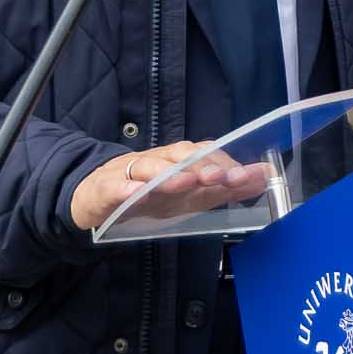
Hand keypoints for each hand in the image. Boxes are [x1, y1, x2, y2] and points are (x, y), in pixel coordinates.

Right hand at [68, 140, 271, 232]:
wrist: (91, 197)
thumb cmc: (143, 194)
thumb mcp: (183, 197)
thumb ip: (220, 191)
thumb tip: (260, 181)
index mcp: (176, 163)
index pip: (205, 156)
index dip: (229, 163)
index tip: (253, 175)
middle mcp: (157, 162)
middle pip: (181, 156)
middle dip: (205, 165)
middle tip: (225, 177)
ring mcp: (129, 173)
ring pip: (150, 167)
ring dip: (171, 173)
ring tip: (189, 181)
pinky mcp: (104, 188)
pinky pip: (114, 186)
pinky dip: (126, 189)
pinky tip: (137, 193)